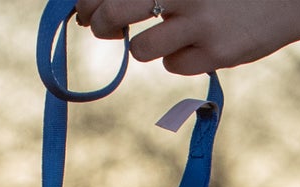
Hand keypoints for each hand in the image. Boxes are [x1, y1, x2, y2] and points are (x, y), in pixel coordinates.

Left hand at [74, 0, 299, 75]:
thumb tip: (100, 6)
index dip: (91, 0)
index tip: (85, 8)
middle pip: (116, 11)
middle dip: (101, 23)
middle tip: (103, 27)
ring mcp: (199, 22)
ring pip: (141, 49)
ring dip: (144, 47)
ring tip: (165, 37)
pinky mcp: (214, 53)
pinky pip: (172, 66)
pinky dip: (179, 59)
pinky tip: (200, 45)